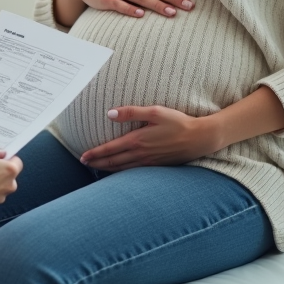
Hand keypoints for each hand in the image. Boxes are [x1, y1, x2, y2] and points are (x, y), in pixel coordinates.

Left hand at [79, 106, 225, 170]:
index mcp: (138, 140)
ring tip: (96, 167)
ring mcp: (149, 162)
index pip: (110, 149)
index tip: (83, 156)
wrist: (200, 138)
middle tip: (84, 163)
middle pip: (113, 162)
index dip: (95, 154)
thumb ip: (131, 112)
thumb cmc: (178, 122)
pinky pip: (133, 172)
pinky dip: (121, 172)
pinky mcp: (156, 166)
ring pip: (122, 169)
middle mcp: (141, 154)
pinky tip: (118, 171)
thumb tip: (110, 113)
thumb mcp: (155, 112)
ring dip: (107, 169)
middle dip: (97, 163)